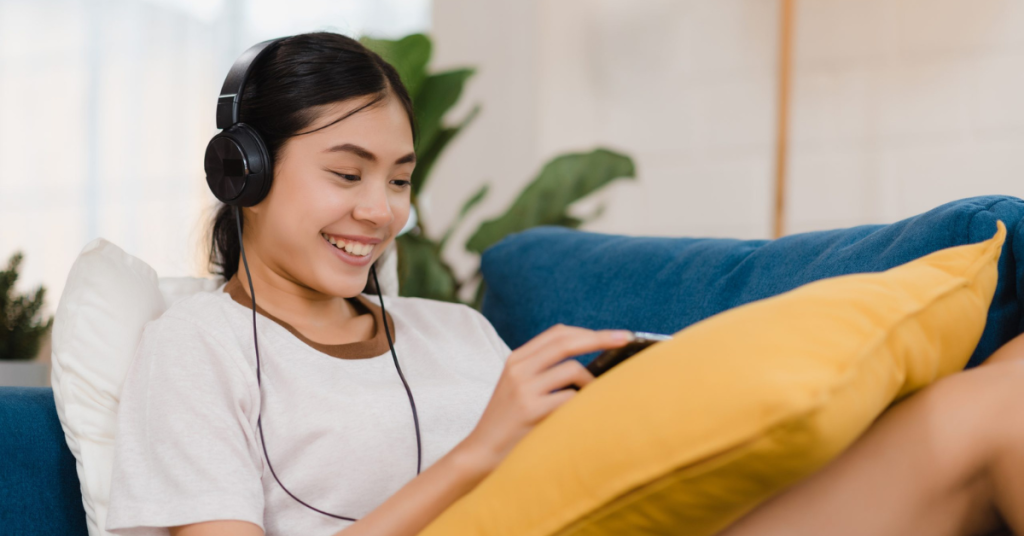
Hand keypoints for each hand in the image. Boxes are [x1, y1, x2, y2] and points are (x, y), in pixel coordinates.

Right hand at [459, 324, 634, 472]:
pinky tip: (581, 415)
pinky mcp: (530, 411)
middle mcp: (518, 369)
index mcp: (516, 359)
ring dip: (591, 383)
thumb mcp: (518, 386)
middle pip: (567, 342)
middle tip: (627, 339)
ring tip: (591, 400)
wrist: (481, 452)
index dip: (589, 331)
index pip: (557, 333)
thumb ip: (544, 369)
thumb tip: (591, 361)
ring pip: (573, 370)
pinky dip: (583, 404)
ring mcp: (523, 389)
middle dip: (601, 338)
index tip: (615, 335)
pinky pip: (571, 399)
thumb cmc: (509, 421)